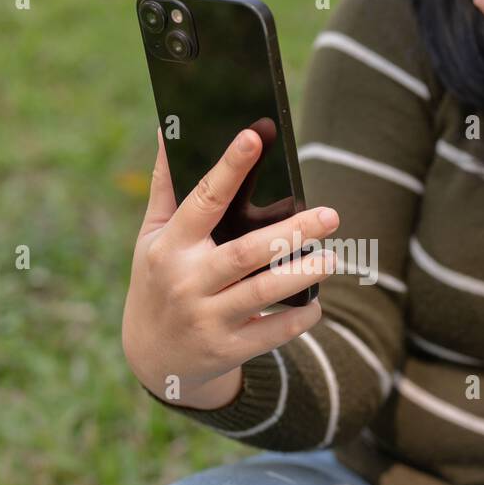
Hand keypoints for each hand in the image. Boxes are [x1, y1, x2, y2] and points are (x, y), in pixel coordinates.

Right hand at [122, 127, 338, 407]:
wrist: (152, 356)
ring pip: (262, 293)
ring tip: (333, 258)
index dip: (229, 168)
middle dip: (291, 233)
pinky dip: (298, 318)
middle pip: (245, 252)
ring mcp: (206, 318)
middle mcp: (186, 281)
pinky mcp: (225, 349)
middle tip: (330, 215)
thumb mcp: (151, 237)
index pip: (203, 200)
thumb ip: (164, 187)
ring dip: (301, 274)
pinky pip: (270, 333)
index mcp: (170, 246)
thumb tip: (166, 128)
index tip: (254, 136)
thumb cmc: (158, 280)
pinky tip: (316, 302)